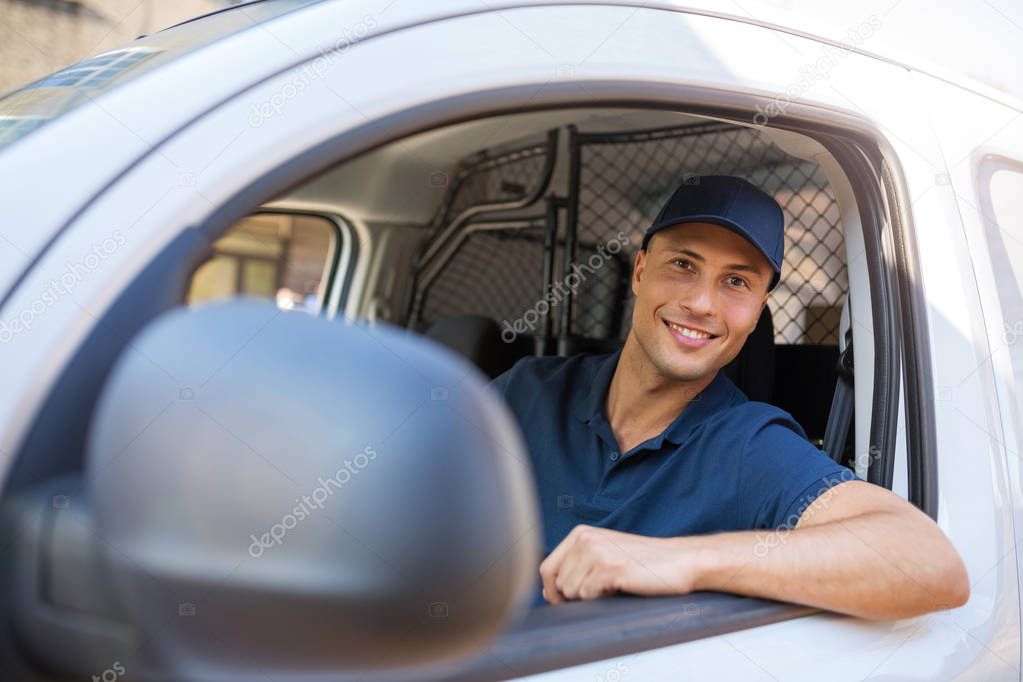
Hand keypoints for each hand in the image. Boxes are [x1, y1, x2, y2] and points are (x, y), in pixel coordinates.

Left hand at [538, 525, 704, 603]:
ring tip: (613, 586)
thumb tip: (548, 593)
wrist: (679, 561)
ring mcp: (597, 552)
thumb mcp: (603, 554)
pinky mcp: (610, 568)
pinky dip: (601, 599)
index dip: (552, 591)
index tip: (565, 602)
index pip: (547, 568)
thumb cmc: (642, 563)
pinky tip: (619, 587)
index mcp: (580, 533)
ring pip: (572, 591)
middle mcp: (585, 539)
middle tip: (599, 593)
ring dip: (590, 597)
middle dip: (573, 597)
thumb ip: (575, 566)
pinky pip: (588, 595)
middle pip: (557, 584)